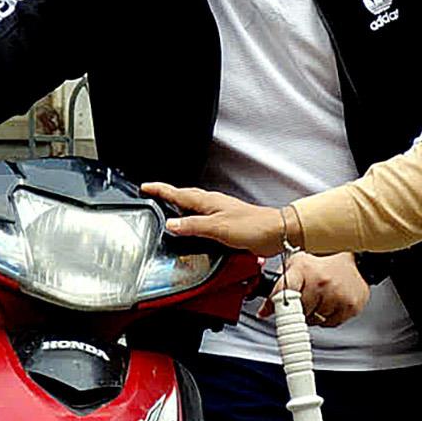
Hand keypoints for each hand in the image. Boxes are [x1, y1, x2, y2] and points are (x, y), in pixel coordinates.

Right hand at [143, 182, 293, 257]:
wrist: (276, 233)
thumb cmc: (253, 226)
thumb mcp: (218, 228)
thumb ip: (193, 226)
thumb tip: (171, 225)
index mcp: (208, 202)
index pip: (178, 193)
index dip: (160, 190)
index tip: (145, 187)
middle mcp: (213, 205)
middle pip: (184, 196)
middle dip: (167, 195)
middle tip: (152, 195)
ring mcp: (220, 213)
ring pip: (194, 207)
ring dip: (180, 206)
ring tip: (167, 210)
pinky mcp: (226, 223)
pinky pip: (203, 218)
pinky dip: (192, 219)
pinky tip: (193, 228)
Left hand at [279, 250, 368, 325]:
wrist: (358, 260)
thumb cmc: (324, 262)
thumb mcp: (297, 264)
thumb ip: (279, 285)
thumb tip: (265, 310)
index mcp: (305, 268)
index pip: (285, 292)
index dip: (278, 305)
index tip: (273, 312)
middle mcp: (322, 281)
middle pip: (299, 311)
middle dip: (298, 309)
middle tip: (304, 299)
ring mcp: (338, 295)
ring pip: (314, 320)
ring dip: (313, 314)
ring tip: (320, 298)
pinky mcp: (350, 307)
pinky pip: (329, 324)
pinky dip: (327, 318)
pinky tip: (331, 303)